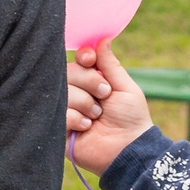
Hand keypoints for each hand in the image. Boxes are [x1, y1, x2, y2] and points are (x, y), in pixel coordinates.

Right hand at [66, 40, 153, 174]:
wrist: (128, 150)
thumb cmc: (131, 119)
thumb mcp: (126, 88)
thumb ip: (111, 65)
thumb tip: (103, 39)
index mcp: (91, 81)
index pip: (78, 60)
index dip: (83, 58)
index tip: (91, 61)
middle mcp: (76, 93)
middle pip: (67, 72)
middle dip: (88, 82)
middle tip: (104, 95)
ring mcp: (65, 109)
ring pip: (62, 92)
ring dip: (85, 104)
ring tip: (97, 117)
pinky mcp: (57, 127)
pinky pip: (58, 112)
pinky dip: (76, 119)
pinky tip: (86, 128)